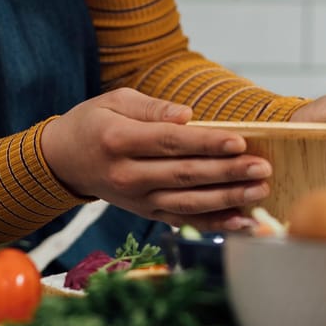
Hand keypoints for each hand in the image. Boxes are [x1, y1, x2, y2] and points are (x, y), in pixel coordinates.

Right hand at [40, 89, 271, 231]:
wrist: (63, 161)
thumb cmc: (93, 123)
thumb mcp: (115, 101)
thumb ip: (152, 107)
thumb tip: (187, 116)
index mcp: (119, 140)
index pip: (171, 142)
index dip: (207, 143)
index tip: (240, 141)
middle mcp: (128, 175)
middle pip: (185, 175)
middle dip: (228, 172)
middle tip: (262, 168)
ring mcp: (137, 199)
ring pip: (188, 202)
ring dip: (228, 198)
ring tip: (260, 190)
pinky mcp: (145, 213)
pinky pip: (183, 221)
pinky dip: (214, 224)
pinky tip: (241, 222)